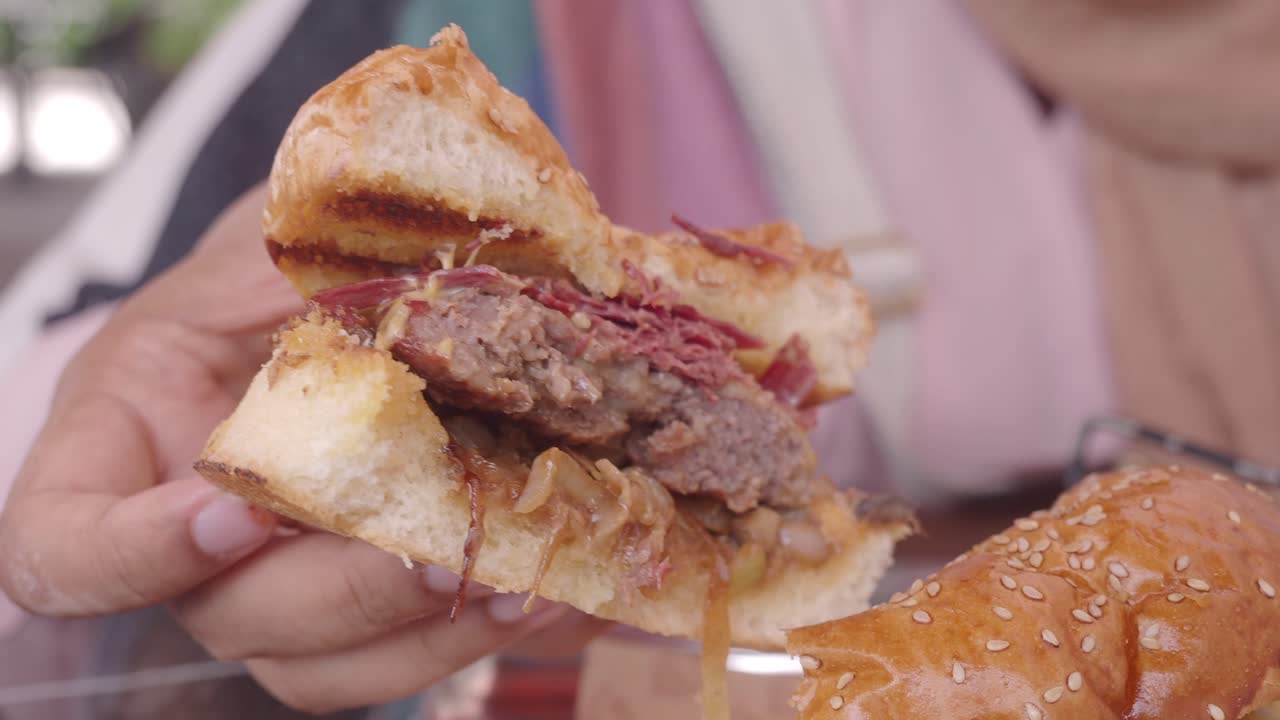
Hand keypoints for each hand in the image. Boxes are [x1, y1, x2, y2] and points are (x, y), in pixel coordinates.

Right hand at [0, 184, 607, 712]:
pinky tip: (553, 587)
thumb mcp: (280, 238)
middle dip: (345, 591)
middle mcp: (190, 533)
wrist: (352, 278)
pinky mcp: (363, 602)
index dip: (131, 557)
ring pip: (326, 664)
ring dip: (429, 633)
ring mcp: (278, 580)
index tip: (237, 513)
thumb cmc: (288, 252)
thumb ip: (310, 265)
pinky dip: (478, 629)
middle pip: (228, 614)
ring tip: (527, 584)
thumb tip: (430, 284)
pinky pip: (404, 654)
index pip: (63, 547)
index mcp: (128, 435)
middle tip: (445, 551)